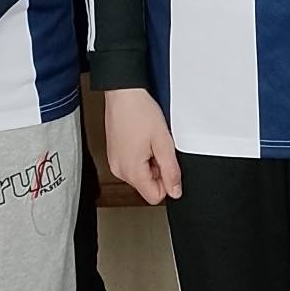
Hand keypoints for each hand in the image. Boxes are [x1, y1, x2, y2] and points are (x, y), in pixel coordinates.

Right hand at [104, 87, 181, 204]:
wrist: (123, 93)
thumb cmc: (139, 112)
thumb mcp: (164, 142)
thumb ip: (171, 170)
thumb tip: (175, 191)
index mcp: (131, 170)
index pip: (154, 196)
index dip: (167, 183)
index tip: (169, 165)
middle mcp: (119, 170)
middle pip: (147, 186)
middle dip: (158, 170)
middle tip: (159, 148)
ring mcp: (115, 162)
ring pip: (141, 175)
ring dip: (150, 162)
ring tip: (150, 141)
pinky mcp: (114, 154)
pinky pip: (132, 164)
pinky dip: (141, 156)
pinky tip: (142, 139)